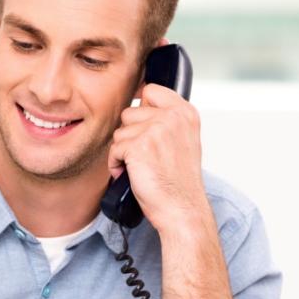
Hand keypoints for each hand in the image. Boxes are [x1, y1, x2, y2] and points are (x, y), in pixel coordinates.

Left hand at [107, 84, 207, 233]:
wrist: (181, 208)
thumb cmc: (178, 181)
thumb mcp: (182, 140)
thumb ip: (166, 119)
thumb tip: (140, 101)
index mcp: (185, 113)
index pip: (151, 90)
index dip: (141, 108)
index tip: (143, 128)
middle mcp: (173, 117)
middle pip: (129, 112)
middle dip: (130, 136)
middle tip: (144, 157)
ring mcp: (156, 129)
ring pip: (119, 132)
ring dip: (123, 152)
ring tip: (140, 167)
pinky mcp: (139, 146)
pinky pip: (114, 149)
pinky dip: (116, 164)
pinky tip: (132, 174)